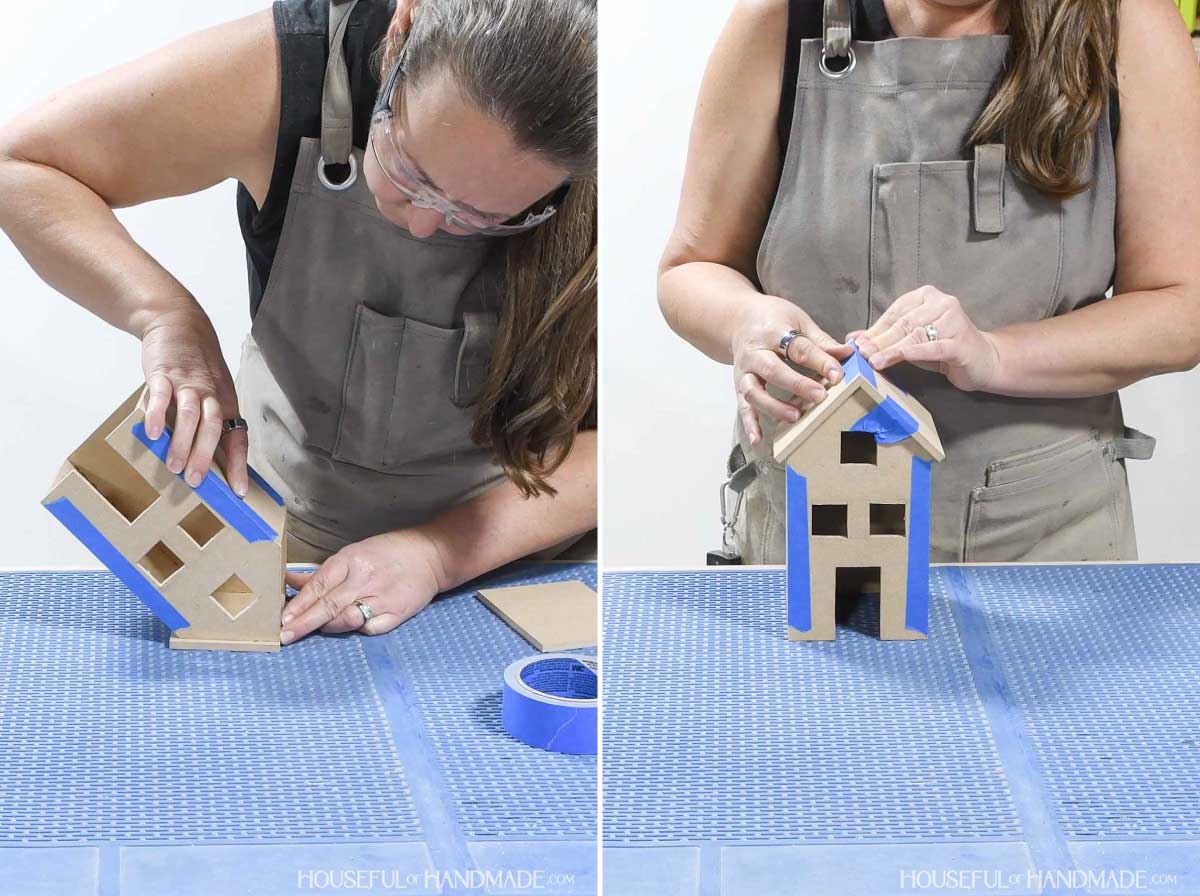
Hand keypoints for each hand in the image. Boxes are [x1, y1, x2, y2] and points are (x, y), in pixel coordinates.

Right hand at [139, 306, 248, 493]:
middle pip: (215, 427)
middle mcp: (211, 394)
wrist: (178, 323)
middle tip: (195, 480)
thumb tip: (204, 459)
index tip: (239, 491)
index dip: (239, 464)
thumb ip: (207, 421)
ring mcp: (187, 383)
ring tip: (172, 465)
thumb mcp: (212, 391)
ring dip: (182, 442)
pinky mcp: (164, 373)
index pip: (238, 437)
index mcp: (226, 402)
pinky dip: (157, 415)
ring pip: (191, 415)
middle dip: (206, 456)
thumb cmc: (196, 366)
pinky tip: (152, 433)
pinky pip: (162, 395)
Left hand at [280, 530, 446, 643]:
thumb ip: (322, 573)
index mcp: (352, 560)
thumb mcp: (352, 554)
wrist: (430, 555)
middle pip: (329, 605)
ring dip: (328, 627)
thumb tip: (288, 579)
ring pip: (347, 619)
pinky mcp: (398, 612)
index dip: (299, 604)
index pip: (319, 585)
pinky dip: (358, 629)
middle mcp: (365, 578)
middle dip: (304, 623)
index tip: (282, 619)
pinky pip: (370, 628)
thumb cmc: (386, 553)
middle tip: (285, 636)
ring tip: (317, 629)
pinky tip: (353, 625)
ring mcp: (383, 597)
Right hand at [731, 295, 853, 445]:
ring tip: (795, 416)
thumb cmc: (773, 320)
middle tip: (819, 396)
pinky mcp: (739, 386)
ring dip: (773, 406)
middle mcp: (754, 352)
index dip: (819, 361)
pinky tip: (759, 440)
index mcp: (772, 331)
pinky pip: (742, 407)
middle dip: (796, 384)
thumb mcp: (798, 320)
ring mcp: (744, 371)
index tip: (838, 375)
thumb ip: (820, 340)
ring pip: (753, 391)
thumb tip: (848, 352)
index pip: (798, 347)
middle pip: (772, 369)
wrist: (738, 319)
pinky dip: (749, 424)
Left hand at [849, 285, 1000, 391]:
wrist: (983, 360)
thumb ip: (885, 337)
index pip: (895, 313)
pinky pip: (934, 347)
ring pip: (915, 336)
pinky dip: (916, 352)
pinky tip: (901, 356)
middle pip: (904, 324)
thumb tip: (852, 338)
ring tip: (873, 361)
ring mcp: (954, 321)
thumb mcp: (911, 339)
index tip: (857, 344)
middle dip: (880, 341)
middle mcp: (942, 303)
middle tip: (861, 354)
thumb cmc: (943, 347)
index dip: (875, 330)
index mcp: (928, 296)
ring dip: (892, 350)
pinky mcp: (961, 342)